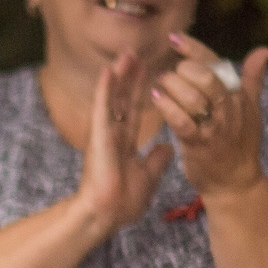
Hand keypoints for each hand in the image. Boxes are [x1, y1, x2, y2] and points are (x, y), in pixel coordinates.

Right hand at [71, 50, 174, 231]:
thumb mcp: (149, 177)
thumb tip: (168, 147)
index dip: (140, 91)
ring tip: (125, 54)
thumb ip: (156, 160)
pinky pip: (102, 108)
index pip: (134, 110)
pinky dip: (105, 89)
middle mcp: (113, 134)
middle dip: (130, 77)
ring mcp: (105, 134)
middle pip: (123, 99)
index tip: (148, 72)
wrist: (107, 215)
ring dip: (118, 76)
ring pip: (113, 98)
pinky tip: (109, 70)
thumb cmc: (123, 201)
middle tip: (136, 53)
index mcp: (124, 143)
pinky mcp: (99, 137)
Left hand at [152, 34, 267, 199]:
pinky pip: (181, 121)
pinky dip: (167, 107)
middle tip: (167, 71)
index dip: (194, 49)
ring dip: (171, 85)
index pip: (216, 63)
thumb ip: (253, 78)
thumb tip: (265, 50)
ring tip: (158, 83)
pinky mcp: (198, 144)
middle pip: (206, 76)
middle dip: (183, 68)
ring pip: (193, 96)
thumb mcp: (251, 109)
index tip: (174, 38)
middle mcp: (228, 107)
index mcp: (237, 95)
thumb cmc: (240, 143)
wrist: (235, 182)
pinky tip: (155, 98)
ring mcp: (214, 126)